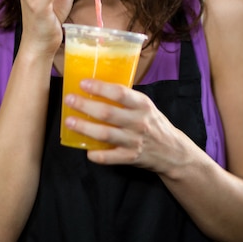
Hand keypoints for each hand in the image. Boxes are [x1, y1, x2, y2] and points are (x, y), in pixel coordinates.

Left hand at [64, 79, 182, 172]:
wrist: (172, 151)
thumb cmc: (153, 123)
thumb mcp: (145, 106)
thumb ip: (127, 99)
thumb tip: (97, 88)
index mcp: (142, 105)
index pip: (119, 93)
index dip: (100, 87)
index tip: (83, 83)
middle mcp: (138, 122)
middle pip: (108, 113)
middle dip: (86, 105)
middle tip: (69, 100)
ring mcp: (134, 141)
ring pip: (105, 135)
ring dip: (85, 128)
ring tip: (70, 122)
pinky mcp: (131, 158)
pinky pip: (111, 158)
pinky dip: (97, 155)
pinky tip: (87, 151)